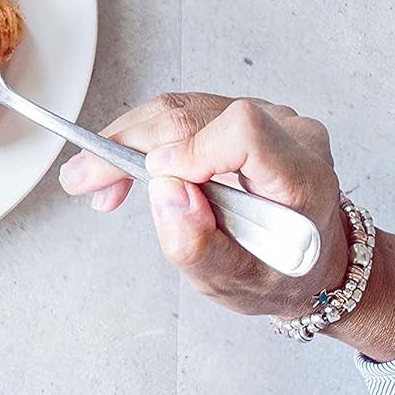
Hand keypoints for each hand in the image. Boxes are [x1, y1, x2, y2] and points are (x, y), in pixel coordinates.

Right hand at [59, 94, 348, 318]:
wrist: (310, 262)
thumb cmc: (280, 274)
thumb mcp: (240, 286)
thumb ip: (202, 248)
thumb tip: (165, 190)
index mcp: (302, 176)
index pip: (243, 132)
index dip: (192, 148)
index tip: (155, 178)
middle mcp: (288, 134)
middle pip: (194, 115)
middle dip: (128, 145)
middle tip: (84, 179)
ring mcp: (265, 117)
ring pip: (177, 108)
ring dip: (125, 140)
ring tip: (95, 180)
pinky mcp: (238, 115)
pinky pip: (179, 113)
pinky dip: (140, 139)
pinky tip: (121, 169)